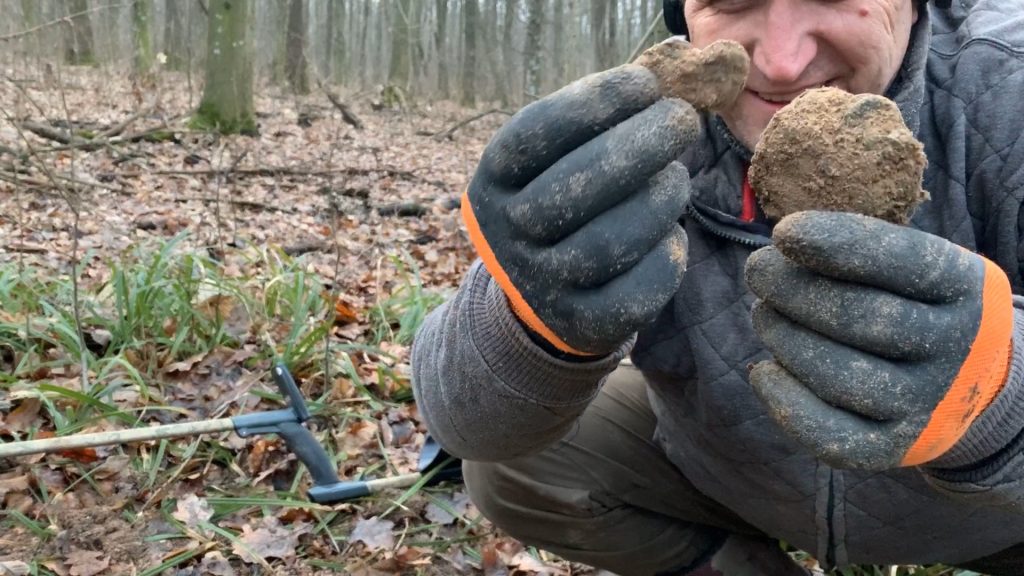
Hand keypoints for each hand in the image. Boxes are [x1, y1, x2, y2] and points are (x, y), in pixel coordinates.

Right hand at [462, 65, 698, 355]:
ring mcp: (542, 286)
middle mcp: (507, 237)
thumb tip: (668, 77)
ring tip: (677, 177)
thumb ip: (595, 125)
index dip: (595, 103)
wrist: (538, 297)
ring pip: (610, 242)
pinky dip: (666, 256)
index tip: (645, 84)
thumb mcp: (553, 162)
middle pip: (576, 187)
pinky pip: (636, 292)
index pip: (536, 135)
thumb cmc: (559, 204)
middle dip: (642, 145)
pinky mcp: (581, 325)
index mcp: (492, 184)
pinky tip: (670, 232)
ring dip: (659, 200)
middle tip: (681, 120)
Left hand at [745, 211, 1013, 469]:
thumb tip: (780, 252)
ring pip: (836, 375)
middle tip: (758, 270)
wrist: (963, 379)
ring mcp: (925, 404)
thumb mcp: (909, 266)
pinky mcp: (893, 447)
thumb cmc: (911, 303)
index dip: (838, 245)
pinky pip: (828, 434)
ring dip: (783, 339)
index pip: (904, 262)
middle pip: (860, 317)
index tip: (784, 233)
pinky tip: (764, 370)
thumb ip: (857, 253)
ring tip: (764, 314)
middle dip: (792, 290)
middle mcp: (954, 349)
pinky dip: (783, 400)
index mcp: (964, 288)